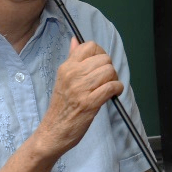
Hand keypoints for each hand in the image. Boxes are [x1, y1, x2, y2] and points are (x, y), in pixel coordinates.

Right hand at [34, 37, 122, 158]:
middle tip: (107, 79)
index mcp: (66, 67)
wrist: (53, 130)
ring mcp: (80, 89)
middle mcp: (72, 75)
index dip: (101, 54)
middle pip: (104, 59)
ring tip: (109, 87)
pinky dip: (117, 89)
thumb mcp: (63, 78)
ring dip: (114, 79)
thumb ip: (72, 58)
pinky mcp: (89, 103)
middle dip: (110, 68)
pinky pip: (111, 87)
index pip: (90, 46)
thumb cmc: (61, 105)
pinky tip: (113, 94)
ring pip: (109, 71)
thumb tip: (75, 40)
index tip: (101, 65)